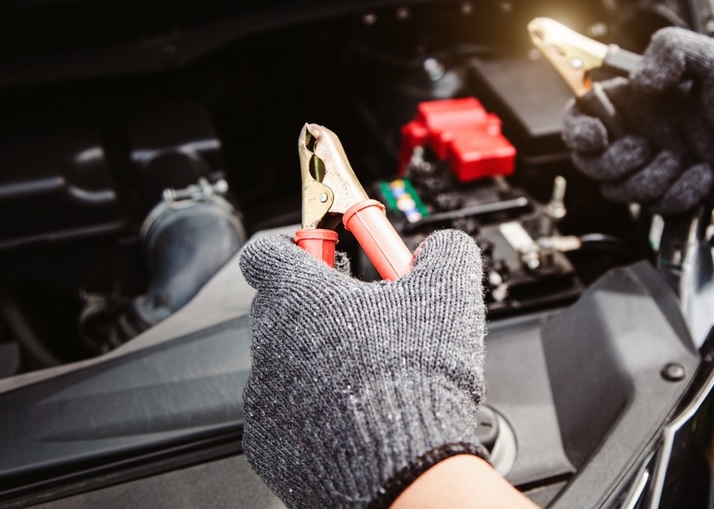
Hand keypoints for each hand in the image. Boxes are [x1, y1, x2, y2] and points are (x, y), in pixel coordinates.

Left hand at [239, 229, 487, 508]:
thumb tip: (444, 247)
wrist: (402, 467)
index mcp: (298, 295)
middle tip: (367, 317)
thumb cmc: (414, 379)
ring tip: (371, 375)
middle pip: (279, 308)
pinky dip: (316, 411)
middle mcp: (269, 342)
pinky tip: (358, 415)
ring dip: (320, 362)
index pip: (267, 252)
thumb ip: (444, 252)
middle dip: (319, 309)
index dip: (300, 248)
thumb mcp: (449, 292)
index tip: (328, 254)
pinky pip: (288, 414)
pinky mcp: (269, 445)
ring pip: (286, 364)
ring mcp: (264, 398)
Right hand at [562, 27, 713, 214]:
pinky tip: (705, 173)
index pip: (579, 117)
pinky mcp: (670, 191)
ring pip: (622, 191)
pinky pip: (658, 206)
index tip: (597, 136)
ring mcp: (652, 165)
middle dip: (616, 163)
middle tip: (646, 148)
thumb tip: (638, 81)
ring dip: (654, 178)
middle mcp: (636, 134)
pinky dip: (683, 192)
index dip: (577, 131)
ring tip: (685, 158)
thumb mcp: (707, 56)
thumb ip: (668, 51)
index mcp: (632, 101)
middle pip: (591, 164)